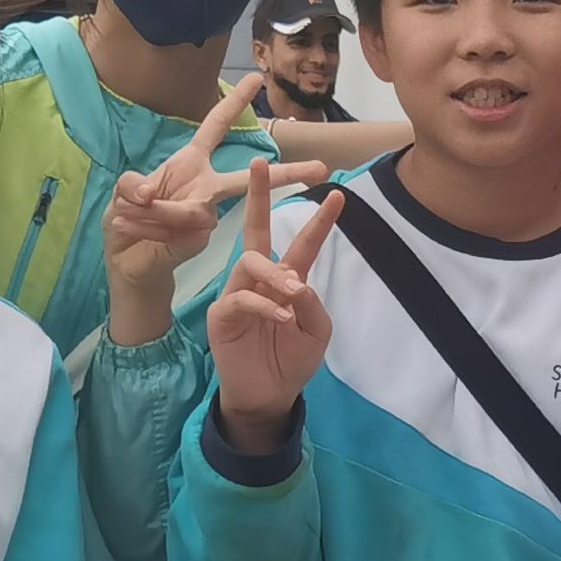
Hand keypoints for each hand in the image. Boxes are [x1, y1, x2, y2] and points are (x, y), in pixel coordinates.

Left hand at [106, 71, 328, 346]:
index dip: (234, 103)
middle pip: (247, 179)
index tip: (257, 78)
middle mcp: (205, 188)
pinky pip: (177, 230)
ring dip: (154, 213)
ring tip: (123, 214)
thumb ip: (130, 185)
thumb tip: (144, 192)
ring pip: (196, 211)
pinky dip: (149, 226)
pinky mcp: (198, 241)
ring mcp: (205, 217)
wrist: (126, 263)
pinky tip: (131, 228)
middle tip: (321, 169)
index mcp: (190, 163)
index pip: (216, 126)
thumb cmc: (127, 220)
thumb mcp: (120, 194)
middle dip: (285, 174)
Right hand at [205, 159, 349, 454]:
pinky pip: (240, 299)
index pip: (303, 243)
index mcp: (287, 279)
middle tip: (258, 166)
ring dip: (273, 273)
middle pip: (255, 229)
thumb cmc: (291, 360)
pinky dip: (263, 304)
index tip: (338, 195)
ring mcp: (237, 294)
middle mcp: (260, 279)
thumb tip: (298, 281)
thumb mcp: (316, 331)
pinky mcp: (222, 315)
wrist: (269, 395)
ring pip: (248, 262)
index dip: (319, 221)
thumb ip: (311, 303)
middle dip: (257, 196)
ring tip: (293, 292)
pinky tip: (281, 315)